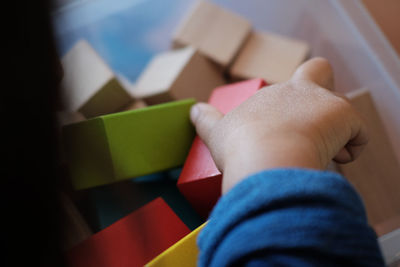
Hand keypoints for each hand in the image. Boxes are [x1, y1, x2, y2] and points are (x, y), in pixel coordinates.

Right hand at [190, 58, 367, 193]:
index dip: (296, 96)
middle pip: (321, 73)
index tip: (288, 122)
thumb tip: (192, 110)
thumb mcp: (216, 132)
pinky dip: (352, 147)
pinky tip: (337, 159)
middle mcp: (302, 90)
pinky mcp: (346, 118)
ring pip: (342, 110)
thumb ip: (205, 120)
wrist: (265, 158)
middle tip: (312, 127)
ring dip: (335, 132)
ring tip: (319, 155)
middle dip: (322, 97)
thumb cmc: (240, 146)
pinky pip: (358, 133)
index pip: (296, 79)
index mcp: (276, 93)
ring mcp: (326, 102)